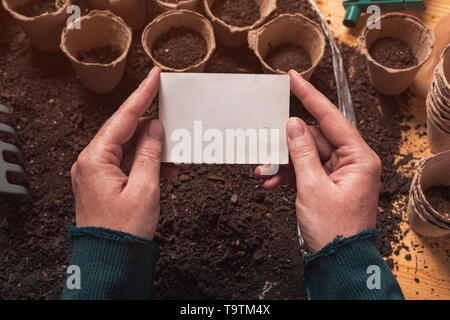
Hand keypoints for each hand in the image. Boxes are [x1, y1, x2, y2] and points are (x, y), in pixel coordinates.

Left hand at [71, 67, 178, 239]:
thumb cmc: (123, 230)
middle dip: (154, 131)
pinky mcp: (105, 181)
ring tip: (175, 159)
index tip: (154, 77)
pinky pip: (129, 163)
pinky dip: (147, 163)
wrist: (111, 259)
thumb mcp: (145, 188)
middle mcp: (92, 161)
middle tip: (176, 127)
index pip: (123, 118)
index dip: (142, 95)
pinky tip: (166, 169)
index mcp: (95, 159)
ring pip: (130, 148)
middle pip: (127, 132)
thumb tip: (155, 128)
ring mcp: (97, 171)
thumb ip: (150, 152)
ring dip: (154, 151)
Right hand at [256, 70, 381, 252]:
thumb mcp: (312, 187)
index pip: (332, 118)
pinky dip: (288, 175)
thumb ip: (301, 151)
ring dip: (283, 162)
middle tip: (265, 142)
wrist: (338, 262)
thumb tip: (293, 124)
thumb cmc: (335, 229)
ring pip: (306, 155)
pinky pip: (305, 170)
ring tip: (264, 170)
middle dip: (286, 144)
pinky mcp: (328, 184)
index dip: (310, 96)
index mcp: (359, 158)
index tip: (294, 79)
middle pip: (314, 138)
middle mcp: (352, 162)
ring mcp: (339, 173)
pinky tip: (272, 181)